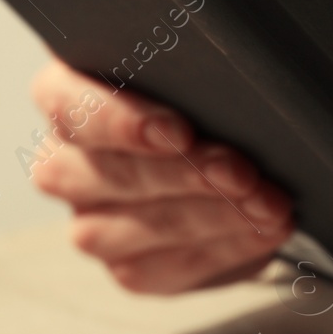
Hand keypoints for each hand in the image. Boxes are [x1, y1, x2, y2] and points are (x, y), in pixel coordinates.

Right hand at [28, 57, 293, 293]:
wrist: (239, 165)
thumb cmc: (208, 101)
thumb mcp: (198, 72)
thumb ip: (193, 65)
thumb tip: (230, 81)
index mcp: (66, 95)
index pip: (68, 105)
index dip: (120, 122)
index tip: (178, 132)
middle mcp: (65, 163)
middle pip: (113, 174)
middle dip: (188, 174)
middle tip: (242, 172)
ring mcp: (91, 222)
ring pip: (141, 226)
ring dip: (215, 215)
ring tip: (268, 204)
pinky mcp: (128, 268)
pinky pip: (171, 265)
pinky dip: (228, 247)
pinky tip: (265, 230)